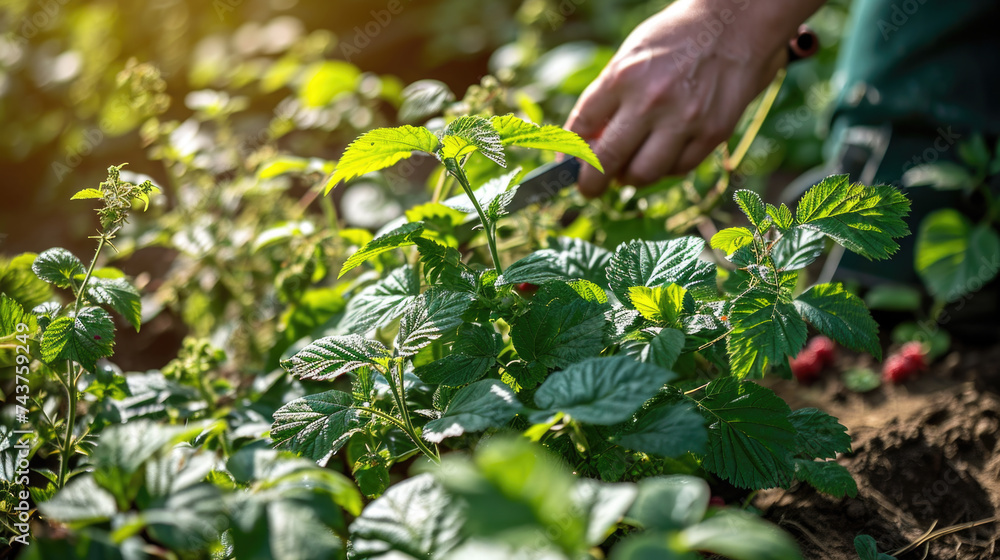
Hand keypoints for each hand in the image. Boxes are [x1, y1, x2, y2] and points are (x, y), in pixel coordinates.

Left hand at [566, 0, 816, 196]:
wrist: (736, 23)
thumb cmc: (676, 37)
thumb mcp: (632, 55)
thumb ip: (609, 97)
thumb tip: (588, 142)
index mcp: (623, 76)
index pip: (581, 127)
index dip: (570, 153)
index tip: (568, 166)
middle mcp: (651, 101)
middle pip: (607, 161)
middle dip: (590, 183)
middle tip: (589, 189)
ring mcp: (684, 120)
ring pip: (643, 174)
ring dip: (630, 178)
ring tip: (628, 170)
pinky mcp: (712, 133)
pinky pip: (678, 168)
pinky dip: (664, 168)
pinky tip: (662, 155)